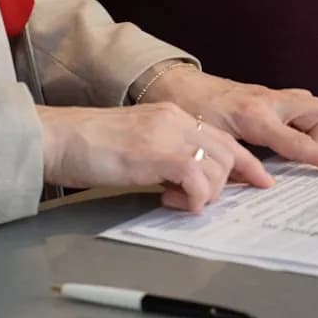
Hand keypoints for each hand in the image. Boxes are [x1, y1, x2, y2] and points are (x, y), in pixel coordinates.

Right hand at [36, 103, 272, 212]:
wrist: (56, 138)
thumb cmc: (88, 146)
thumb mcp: (138, 145)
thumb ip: (167, 157)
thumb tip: (187, 183)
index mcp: (172, 115)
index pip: (224, 137)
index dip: (247, 162)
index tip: (261, 180)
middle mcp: (176, 120)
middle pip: (230, 152)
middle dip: (234, 181)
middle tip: (213, 201)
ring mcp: (168, 135)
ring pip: (218, 168)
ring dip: (206, 193)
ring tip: (176, 200)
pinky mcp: (157, 155)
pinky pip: (198, 179)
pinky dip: (194, 198)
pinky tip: (173, 202)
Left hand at [141, 68, 317, 175]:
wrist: (171, 83)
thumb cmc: (187, 112)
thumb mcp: (211, 144)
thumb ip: (238, 165)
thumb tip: (262, 185)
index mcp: (257, 117)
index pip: (302, 143)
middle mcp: (269, 102)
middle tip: (301, 155)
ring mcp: (268, 95)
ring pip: (308, 105)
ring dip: (307, 127)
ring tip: (288, 148)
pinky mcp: (262, 94)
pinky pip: (293, 105)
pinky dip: (293, 121)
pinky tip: (274, 138)